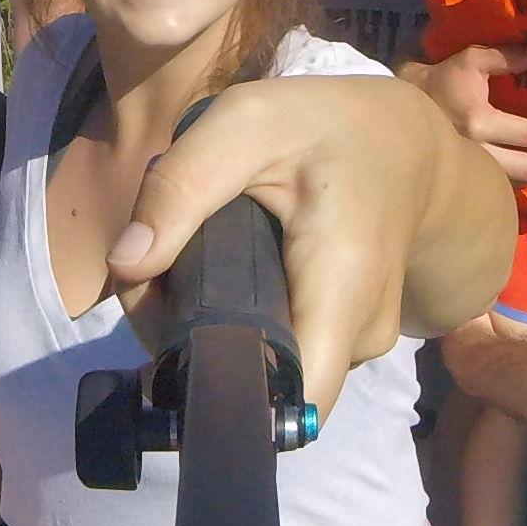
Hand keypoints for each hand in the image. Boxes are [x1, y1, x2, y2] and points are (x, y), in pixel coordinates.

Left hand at [106, 77, 439, 411]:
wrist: (402, 145)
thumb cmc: (322, 127)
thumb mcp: (244, 124)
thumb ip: (181, 187)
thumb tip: (124, 265)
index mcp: (342, 285)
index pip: (292, 401)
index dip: (218, 391)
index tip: (164, 337)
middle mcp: (358, 334)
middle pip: (254, 382)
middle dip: (184, 341)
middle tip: (152, 272)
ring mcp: (354, 345)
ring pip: (258, 365)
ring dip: (203, 325)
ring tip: (187, 255)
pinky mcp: (342, 342)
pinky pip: (275, 349)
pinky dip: (233, 319)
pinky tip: (219, 268)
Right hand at [412, 39, 526, 192]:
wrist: (404, 105)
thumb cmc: (439, 80)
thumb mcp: (471, 61)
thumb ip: (507, 57)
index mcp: (480, 122)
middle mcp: (478, 151)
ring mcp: (471, 167)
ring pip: (516, 181)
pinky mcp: (467, 174)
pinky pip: (502, 182)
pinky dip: (520, 174)